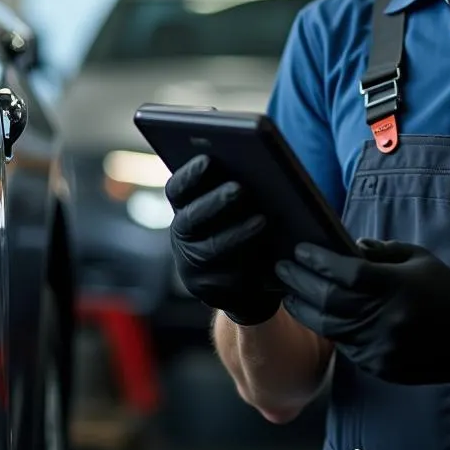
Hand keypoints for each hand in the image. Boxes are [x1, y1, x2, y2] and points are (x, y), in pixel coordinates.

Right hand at [167, 154, 280, 325]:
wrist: (248, 283)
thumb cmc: (245, 227)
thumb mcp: (234, 206)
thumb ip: (232, 185)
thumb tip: (252, 159)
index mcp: (184, 208)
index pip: (177, 189)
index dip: (189, 174)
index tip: (208, 159)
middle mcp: (183, 236)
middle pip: (192, 218)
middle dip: (216, 201)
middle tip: (239, 188)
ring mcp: (193, 266)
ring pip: (212, 249)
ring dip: (237, 233)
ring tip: (262, 220)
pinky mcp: (212, 291)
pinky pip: (230, 276)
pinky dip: (251, 262)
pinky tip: (271, 253)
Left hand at [275, 239, 449, 385]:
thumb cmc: (444, 290)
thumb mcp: (417, 259)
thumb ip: (380, 252)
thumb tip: (345, 246)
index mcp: (396, 286)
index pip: (345, 272)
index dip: (318, 260)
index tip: (299, 249)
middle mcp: (385, 318)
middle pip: (329, 300)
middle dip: (300, 282)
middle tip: (281, 268)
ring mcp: (380, 346)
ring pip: (329, 326)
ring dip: (304, 308)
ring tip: (288, 292)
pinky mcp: (378, 365)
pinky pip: (344, 345)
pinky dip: (327, 327)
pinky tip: (315, 314)